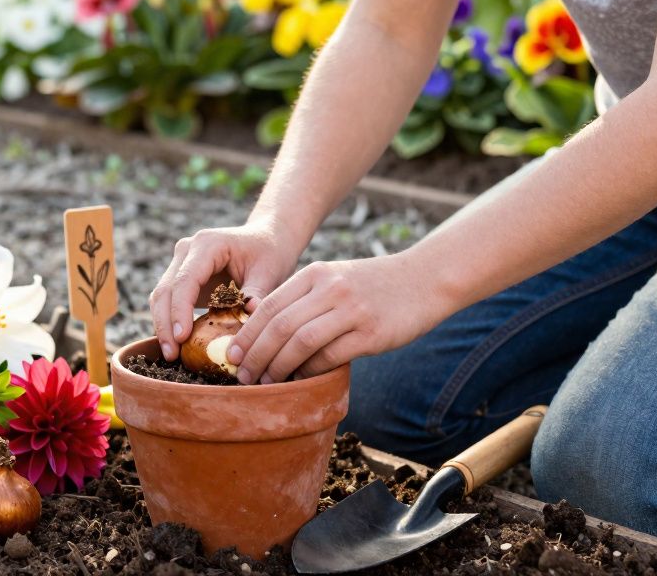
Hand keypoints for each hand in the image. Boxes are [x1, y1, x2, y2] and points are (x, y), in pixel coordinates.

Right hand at [149, 222, 299, 360]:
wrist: (267, 240)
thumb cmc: (269, 252)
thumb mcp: (269, 271)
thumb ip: (258, 293)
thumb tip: (248, 317)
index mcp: (207, 245)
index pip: (185, 280)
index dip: (180, 309)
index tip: (181, 337)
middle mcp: (187, 252)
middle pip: (166, 290)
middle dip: (165, 324)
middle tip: (171, 355)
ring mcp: (181, 265)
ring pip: (161, 297)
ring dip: (163, 326)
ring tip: (172, 355)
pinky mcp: (182, 280)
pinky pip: (168, 302)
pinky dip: (170, 323)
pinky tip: (177, 346)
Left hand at [227, 253, 449, 383]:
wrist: (424, 279)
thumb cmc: (373, 285)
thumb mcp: (334, 278)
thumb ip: (304, 299)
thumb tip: (266, 335)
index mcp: (315, 274)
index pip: (269, 306)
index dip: (246, 334)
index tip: (232, 355)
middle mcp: (330, 289)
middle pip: (279, 326)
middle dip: (255, 355)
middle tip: (242, 376)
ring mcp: (351, 310)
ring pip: (301, 342)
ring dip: (278, 366)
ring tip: (267, 382)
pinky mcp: (371, 333)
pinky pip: (331, 356)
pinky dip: (311, 370)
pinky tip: (301, 379)